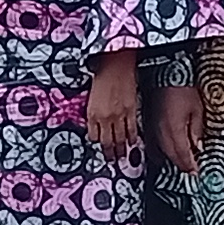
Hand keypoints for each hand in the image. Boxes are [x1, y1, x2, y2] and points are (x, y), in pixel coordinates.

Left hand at [87, 50, 142, 166]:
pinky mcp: (130, 110)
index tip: (100, 150)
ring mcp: (118, 115)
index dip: (97, 145)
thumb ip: (93, 112)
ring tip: (122, 156)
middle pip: (107, 142)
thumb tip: (96, 124)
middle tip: (111, 160)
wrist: (115, 64)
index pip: (94, 137)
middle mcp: (104, 117)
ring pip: (120, 138)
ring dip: (121, 149)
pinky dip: (132, 138)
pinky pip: (132, 129)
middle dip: (109, 153)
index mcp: (92, 114)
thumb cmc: (102, 76)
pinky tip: (132, 142)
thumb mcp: (91, 96)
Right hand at [158, 83, 205, 176]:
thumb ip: (196, 130)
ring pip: (163, 150)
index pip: (183, 154)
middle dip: (182, 164)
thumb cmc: (184, 90)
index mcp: (174, 129)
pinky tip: (168, 152)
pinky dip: (163, 150)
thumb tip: (198, 148)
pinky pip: (156, 142)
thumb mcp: (197, 110)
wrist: (167, 75)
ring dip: (173, 159)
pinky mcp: (151, 122)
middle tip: (191, 171)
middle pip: (172, 155)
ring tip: (182, 164)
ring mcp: (154, 127)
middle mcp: (162, 132)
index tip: (196, 172)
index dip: (190, 165)